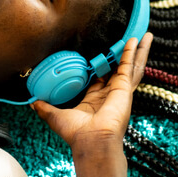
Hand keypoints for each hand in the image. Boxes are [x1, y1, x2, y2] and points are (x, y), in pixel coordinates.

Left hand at [33, 33, 152, 150]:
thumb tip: (31, 102)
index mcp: (95, 100)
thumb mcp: (55, 116)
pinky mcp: (125, 88)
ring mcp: (120, 91)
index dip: (102, 67)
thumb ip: (44, 107)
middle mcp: (111, 94)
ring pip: (132, 66)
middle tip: (133, 40)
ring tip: (146, 35)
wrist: (91, 141)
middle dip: (127, 55)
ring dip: (139, 51)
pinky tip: (136, 40)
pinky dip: (132, 52)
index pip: (101, 79)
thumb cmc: (76, 133)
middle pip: (121, 69)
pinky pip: (129, 66)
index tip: (103, 56)